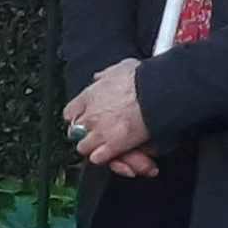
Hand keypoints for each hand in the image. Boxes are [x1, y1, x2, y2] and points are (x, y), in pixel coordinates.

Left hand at [63, 60, 155, 176]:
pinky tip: (111, 152)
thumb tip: (99, 78)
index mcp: (89, 96)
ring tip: (103, 144)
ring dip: (92, 147)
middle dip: (84, 133)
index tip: (84, 117)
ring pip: (83, 148)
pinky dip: (103, 157)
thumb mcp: (120, 68)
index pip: (70, 112)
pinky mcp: (112, 146)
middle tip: (95, 132)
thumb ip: (105, 75)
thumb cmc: (142, 79)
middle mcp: (90, 116)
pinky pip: (97, 159)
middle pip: (75, 132)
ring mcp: (100, 133)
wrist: (157, 92)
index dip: (78, 116)